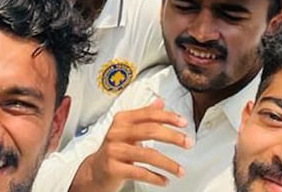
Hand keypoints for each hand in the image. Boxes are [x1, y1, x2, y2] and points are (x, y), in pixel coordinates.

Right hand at [70, 99, 190, 191]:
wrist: (93, 172)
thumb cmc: (114, 150)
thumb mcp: (127, 130)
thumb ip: (143, 116)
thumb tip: (160, 102)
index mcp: (122, 120)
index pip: (148, 114)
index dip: (168, 117)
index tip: (184, 123)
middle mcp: (116, 132)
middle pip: (150, 130)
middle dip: (173, 137)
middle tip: (188, 143)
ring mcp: (114, 150)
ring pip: (147, 154)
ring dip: (168, 163)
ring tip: (180, 170)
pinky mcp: (113, 168)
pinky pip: (139, 171)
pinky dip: (155, 177)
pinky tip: (165, 180)